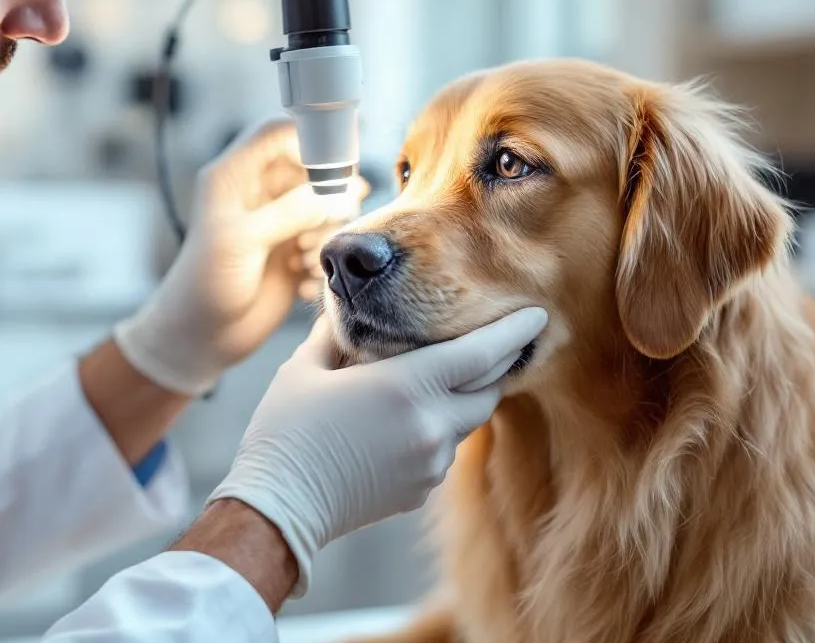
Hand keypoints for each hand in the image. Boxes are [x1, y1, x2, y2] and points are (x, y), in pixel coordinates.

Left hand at [114, 118, 366, 395]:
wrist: (202, 339)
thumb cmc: (206, 284)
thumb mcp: (244, 240)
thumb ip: (292, 210)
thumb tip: (341, 191)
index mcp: (235, 176)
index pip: (280, 133)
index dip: (313, 138)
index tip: (341, 164)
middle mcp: (259, 193)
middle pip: (313, 171)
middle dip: (326, 200)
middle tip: (316, 232)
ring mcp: (278, 222)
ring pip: (326, 208)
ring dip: (324, 236)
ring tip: (303, 263)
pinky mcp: (293, 251)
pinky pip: (327, 242)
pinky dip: (322, 262)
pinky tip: (303, 286)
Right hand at [207, 307, 547, 596]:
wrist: (278, 508)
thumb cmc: (285, 430)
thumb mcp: (305, 367)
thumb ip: (335, 332)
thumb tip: (343, 306)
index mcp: (407, 385)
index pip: (482, 353)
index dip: (513, 331)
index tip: (536, 313)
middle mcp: (431, 424)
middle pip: (488, 389)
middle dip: (497, 365)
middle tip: (499, 341)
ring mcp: (431, 462)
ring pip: (467, 421)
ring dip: (461, 397)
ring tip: (437, 378)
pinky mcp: (422, 489)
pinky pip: (443, 449)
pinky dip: (436, 429)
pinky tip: (402, 422)